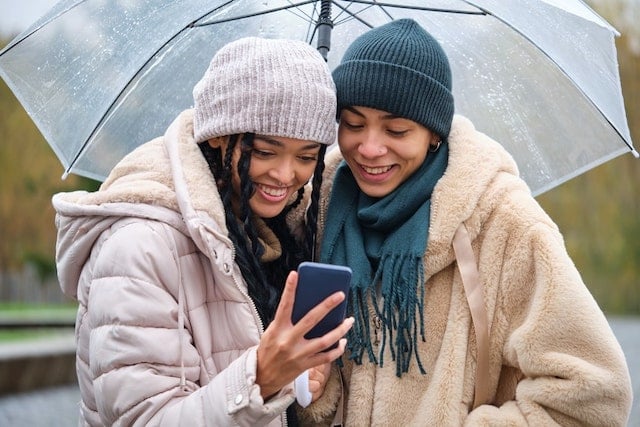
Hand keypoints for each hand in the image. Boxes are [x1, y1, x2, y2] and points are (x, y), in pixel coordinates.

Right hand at [256, 271, 352, 399]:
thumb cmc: (269, 350)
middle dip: (327, 306)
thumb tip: (308, 306)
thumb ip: (287, 321)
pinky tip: (343, 341)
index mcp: (278, 330)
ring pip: (325, 340)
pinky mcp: (305, 366)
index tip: (294, 275)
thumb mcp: (272, 332)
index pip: (284, 306)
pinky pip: (327, 357)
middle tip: (340, 294)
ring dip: (340, 330)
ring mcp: (299, 355)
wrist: (262, 377)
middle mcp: (288, 341)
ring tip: (350, 320)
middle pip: (312, 320)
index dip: (289, 290)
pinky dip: (337, 349)